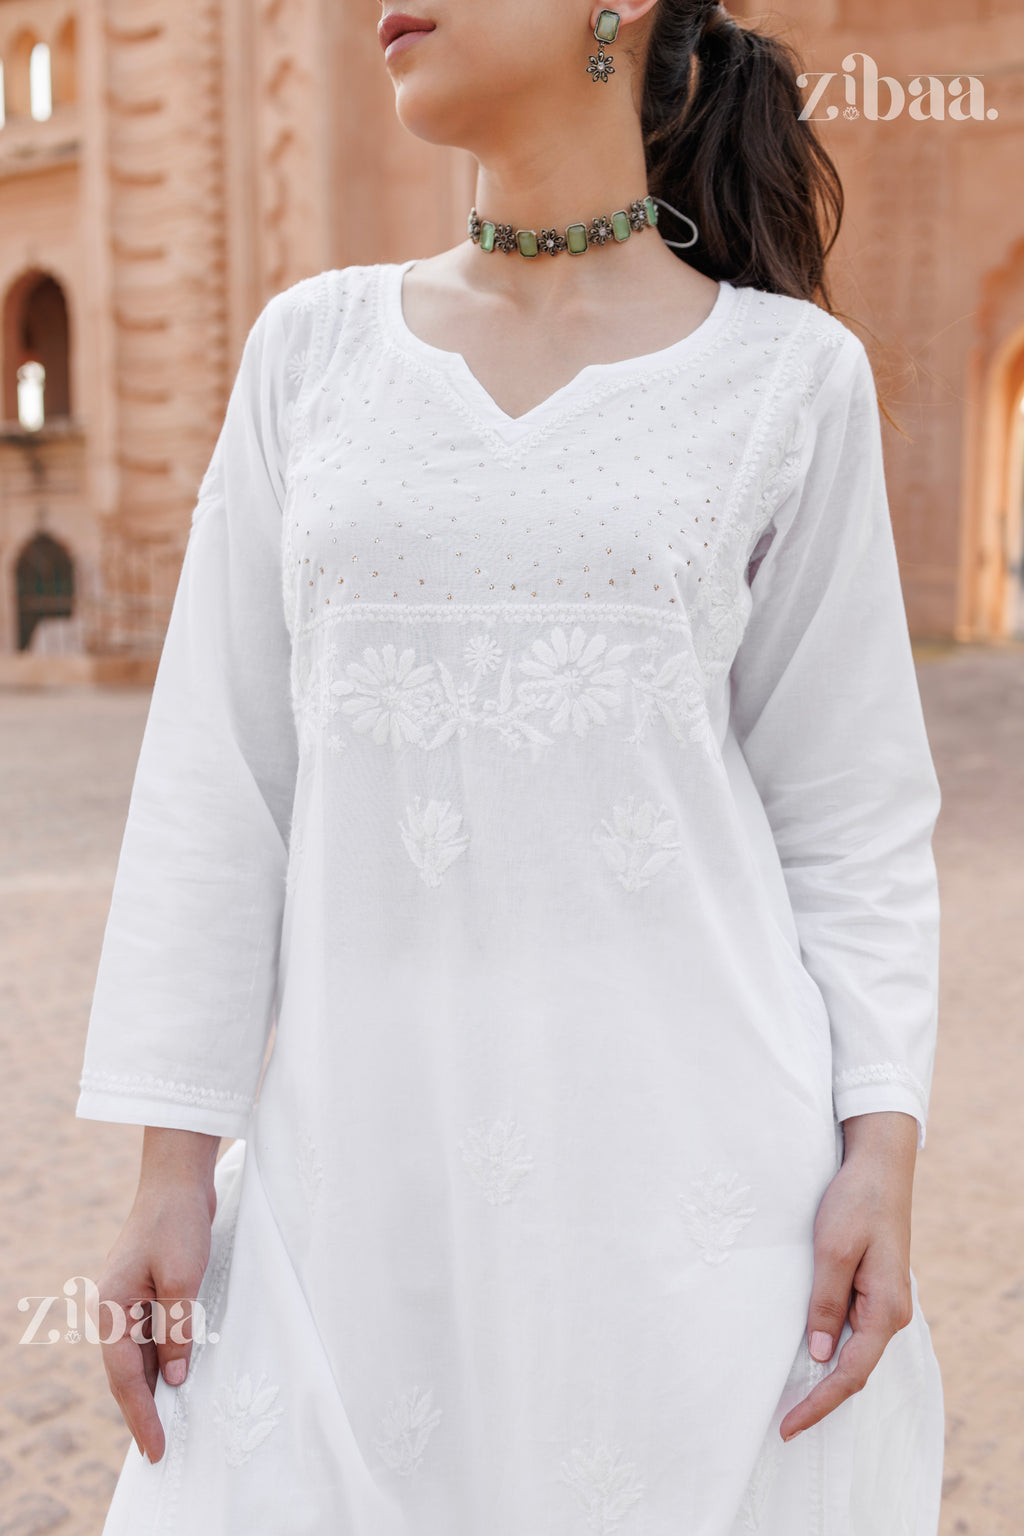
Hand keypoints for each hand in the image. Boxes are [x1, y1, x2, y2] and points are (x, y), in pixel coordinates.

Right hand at [94, 1128, 219, 1462]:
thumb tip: (175, 1380)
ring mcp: (127, 1298)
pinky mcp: (146, 1290)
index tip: (154, 1448)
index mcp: (111, 1307)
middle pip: (125, 1371)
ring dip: (152, 1387)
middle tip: (159, 1449)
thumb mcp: (183, 1281)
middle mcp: (112, 1307)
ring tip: (168, 1423)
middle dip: (141, 1410)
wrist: (178, 1178)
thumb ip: (177, 1332)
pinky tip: (176, 1377)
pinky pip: (149, 1335)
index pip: (124, 1376)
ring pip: (137, 1355)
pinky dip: (161, 1360)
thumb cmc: (178, 1223)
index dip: (140, 1415)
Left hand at [779, 1111, 917, 1441]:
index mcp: (885, 1310)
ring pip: (853, 1352)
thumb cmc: (856, 1202)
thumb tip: (820, 1355)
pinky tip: (808, 1354)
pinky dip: (829, 1348)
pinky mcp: (870, 1287)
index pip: (850, 1374)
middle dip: (821, 1398)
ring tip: (790, 1398)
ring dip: (824, 1376)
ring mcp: (881, 1301)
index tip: (788, 1426)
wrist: (878, 1165)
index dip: (819, 1404)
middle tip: (783, 1422)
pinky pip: (851, 1329)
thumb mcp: (834, 1250)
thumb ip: (826, 1303)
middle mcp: (889, 1313)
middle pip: (854, 1371)